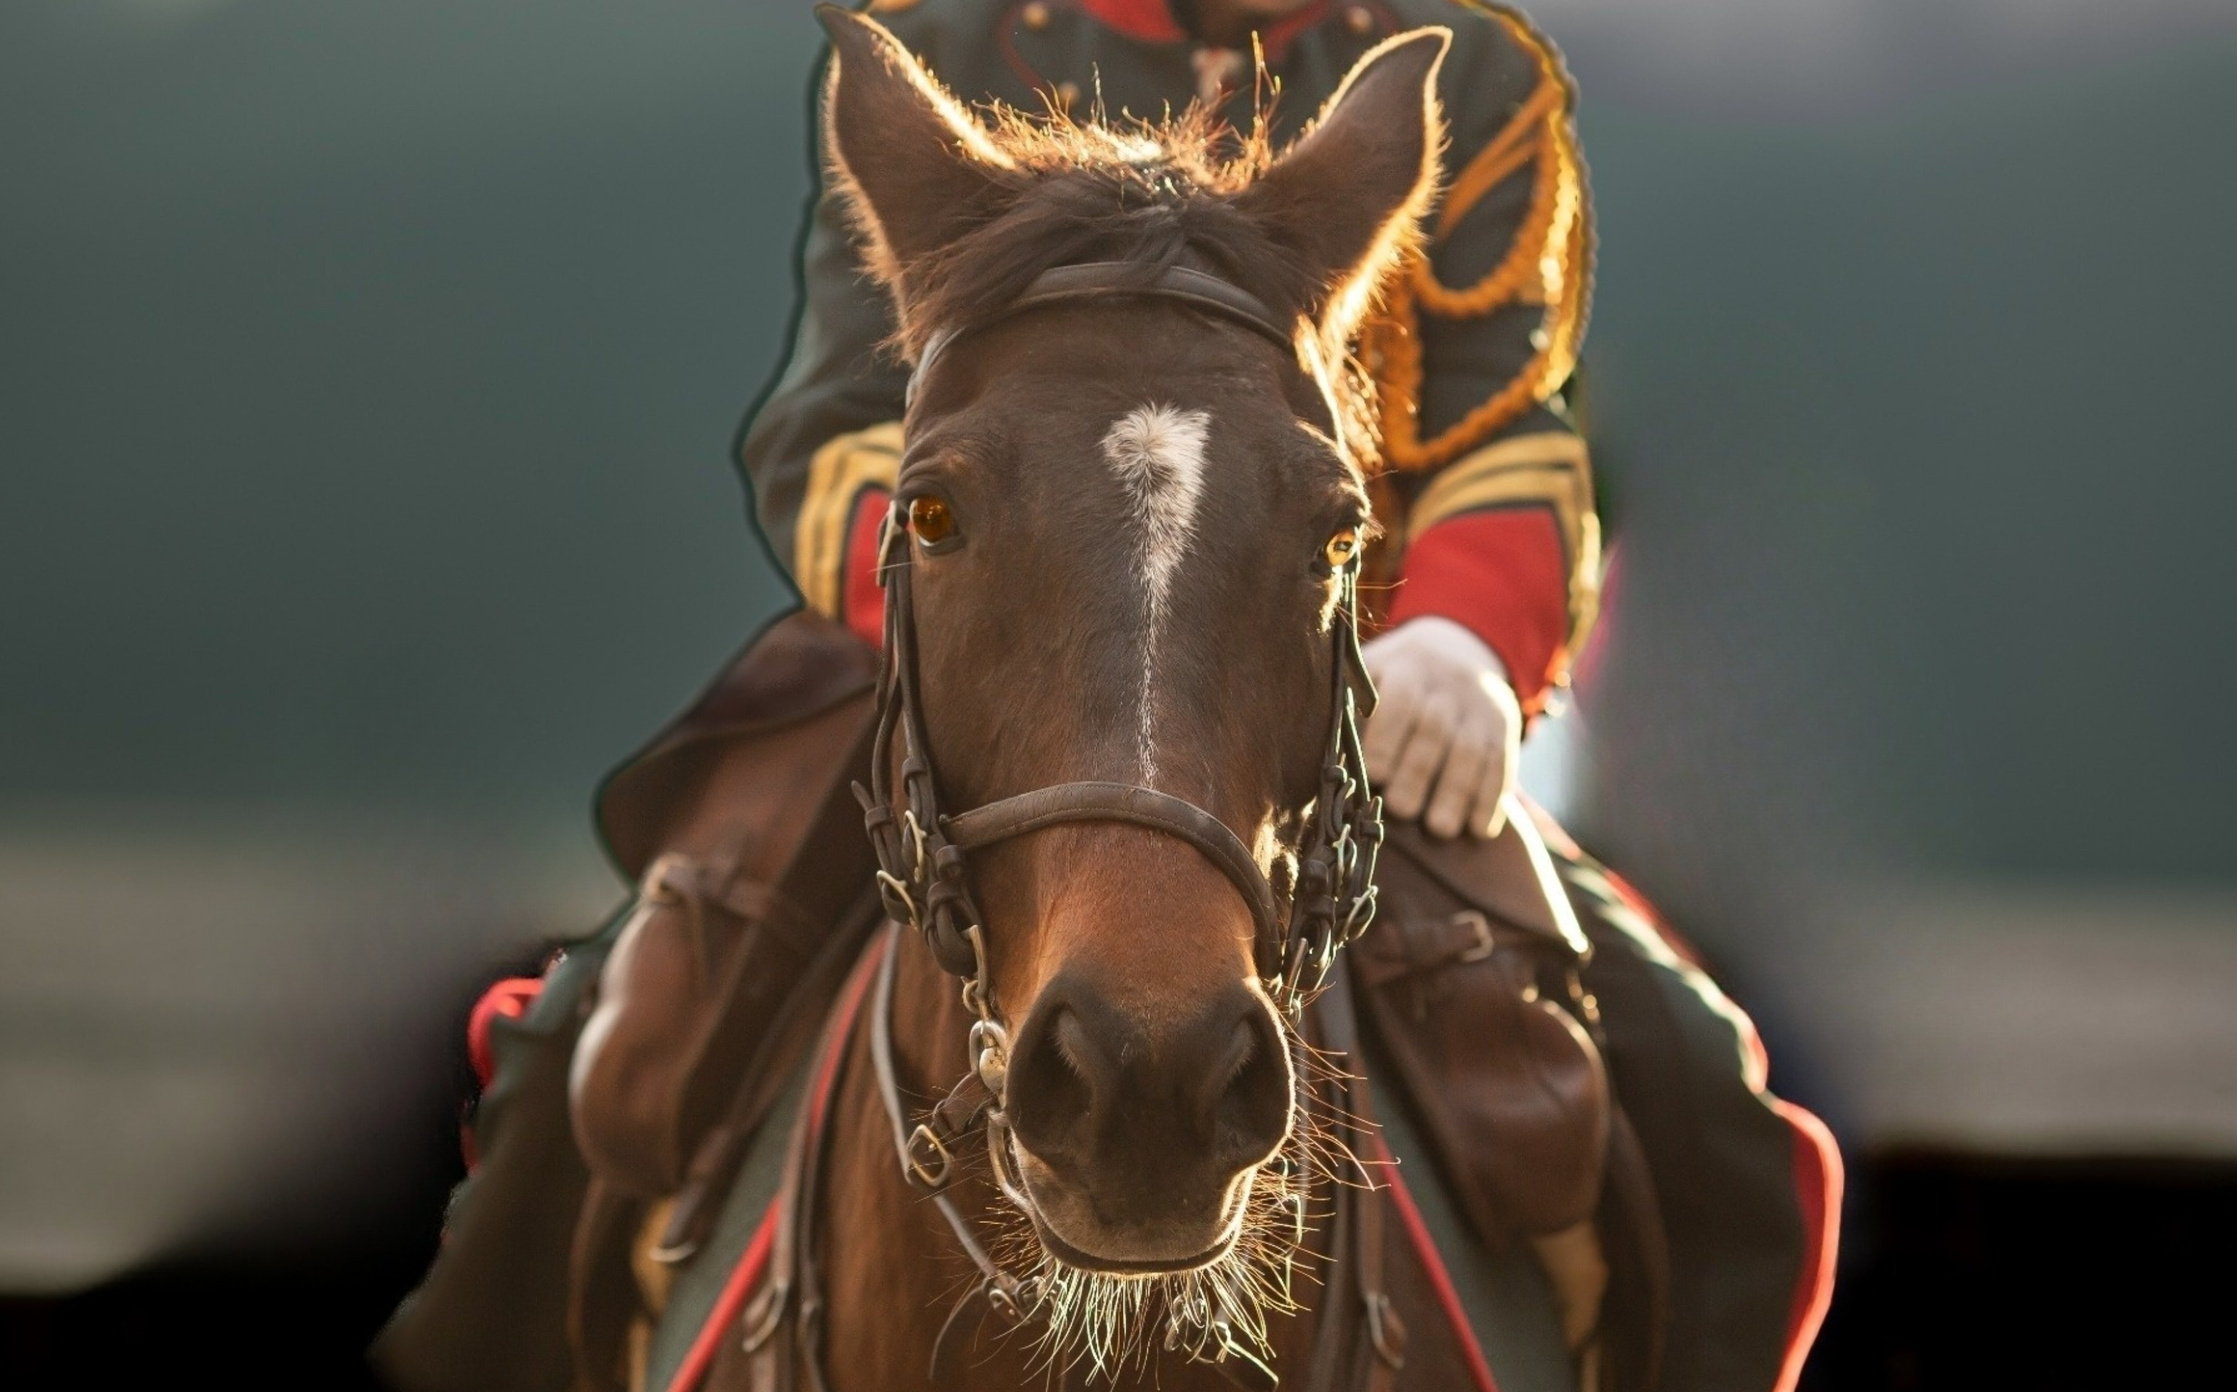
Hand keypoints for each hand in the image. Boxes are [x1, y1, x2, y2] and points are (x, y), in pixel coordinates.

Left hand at [1361, 616, 1521, 838]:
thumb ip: (1350, 706)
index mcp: (1406, 668)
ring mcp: (1479, 705)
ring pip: (1471, 749)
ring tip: (1439, 829)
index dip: (1386, 740)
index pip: (1399, 702)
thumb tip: (1325, 757)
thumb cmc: (1393, 677)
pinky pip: (1502, 763)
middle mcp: (1446, 683)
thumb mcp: (1371, 673)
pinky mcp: (1505, 726)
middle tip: (1400, 810)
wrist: (1457, 646)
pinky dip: (1492, 799)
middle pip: (1435, 729)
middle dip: (1417, 773)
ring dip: (1456, 792)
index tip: (1374, 777)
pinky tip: (1479, 831)